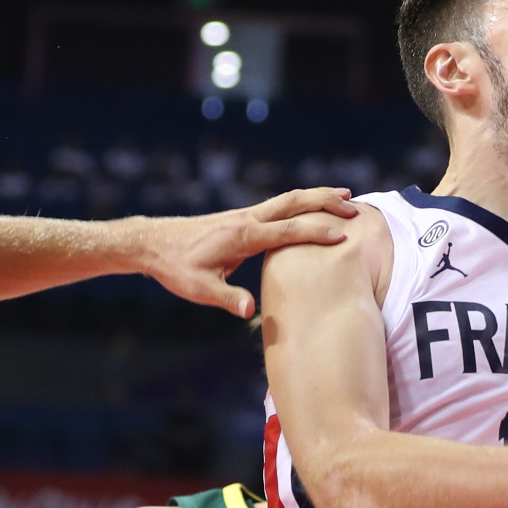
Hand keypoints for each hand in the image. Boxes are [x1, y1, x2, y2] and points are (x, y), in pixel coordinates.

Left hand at [139, 188, 357, 316]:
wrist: (152, 243)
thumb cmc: (175, 267)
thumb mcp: (199, 289)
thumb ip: (228, 297)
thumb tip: (251, 310)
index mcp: (242, 235)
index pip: (287, 231)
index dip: (316, 233)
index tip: (342, 236)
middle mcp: (246, 219)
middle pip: (293, 203)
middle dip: (325, 201)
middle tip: (354, 204)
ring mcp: (244, 215)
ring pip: (287, 200)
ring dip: (316, 197)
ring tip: (344, 196)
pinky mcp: (241, 218)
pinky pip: (279, 207)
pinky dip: (301, 204)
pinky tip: (311, 211)